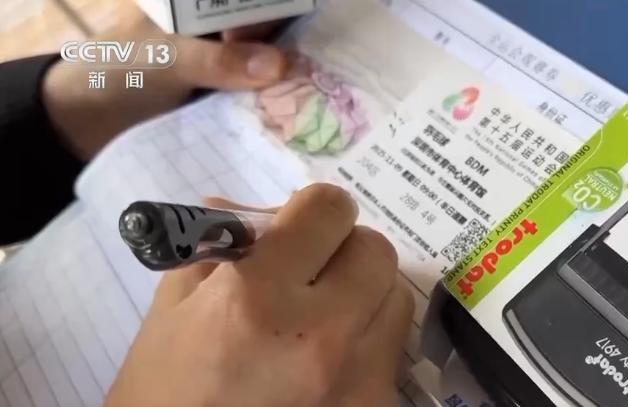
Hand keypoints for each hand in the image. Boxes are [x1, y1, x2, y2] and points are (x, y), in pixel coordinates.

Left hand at [42, 8, 288, 158]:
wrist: (80, 124)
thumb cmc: (115, 74)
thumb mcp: (166, 61)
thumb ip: (217, 60)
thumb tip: (279, 64)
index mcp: (199, 5)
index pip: (255, 5)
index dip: (280, 18)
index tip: (298, 48)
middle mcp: (218, 29)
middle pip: (269, 34)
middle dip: (292, 54)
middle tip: (315, 81)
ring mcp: (223, 65)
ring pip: (267, 68)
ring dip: (286, 86)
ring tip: (312, 105)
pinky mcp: (224, 98)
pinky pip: (256, 99)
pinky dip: (271, 109)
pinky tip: (293, 122)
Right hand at [106, 184, 414, 405]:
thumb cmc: (164, 392)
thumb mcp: (172, 312)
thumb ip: (220, 248)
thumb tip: (258, 211)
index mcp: (257, 296)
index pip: (329, 208)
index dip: (311, 211)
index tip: (296, 230)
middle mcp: (320, 334)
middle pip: (375, 249)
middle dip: (342, 251)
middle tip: (309, 273)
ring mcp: (358, 376)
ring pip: (394, 297)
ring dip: (363, 295)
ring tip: (321, 318)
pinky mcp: (377, 406)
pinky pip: (392, 348)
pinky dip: (367, 340)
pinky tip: (329, 358)